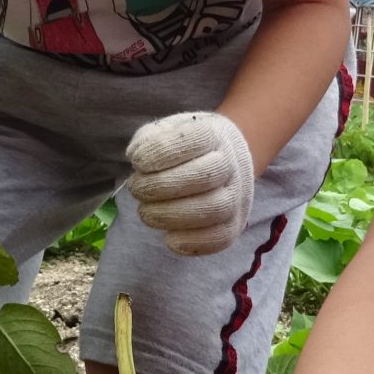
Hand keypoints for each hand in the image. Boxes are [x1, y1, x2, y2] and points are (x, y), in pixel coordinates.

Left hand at [125, 110, 253, 256]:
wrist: (224, 161)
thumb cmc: (184, 148)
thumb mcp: (164, 132)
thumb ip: (148, 139)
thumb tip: (136, 156)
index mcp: (214, 135)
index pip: (197, 139)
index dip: (163, 151)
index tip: (137, 162)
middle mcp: (231, 164)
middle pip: (206, 175)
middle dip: (162, 185)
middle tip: (137, 189)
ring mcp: (236, 195)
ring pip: (215, 208)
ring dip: (173, 215)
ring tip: (146, 212)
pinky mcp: (234, 224)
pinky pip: (221, 237)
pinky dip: (194, 242)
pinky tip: (169, 238)